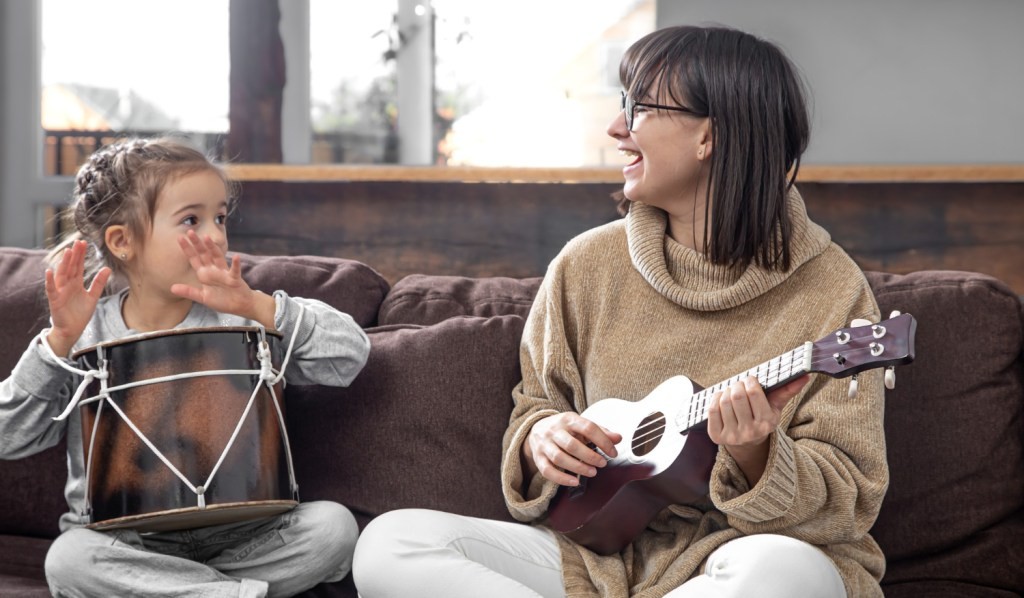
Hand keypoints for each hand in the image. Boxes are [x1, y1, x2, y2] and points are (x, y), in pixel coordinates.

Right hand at [44, 240, 110, 355]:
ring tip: (67, 252)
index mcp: (76, 283)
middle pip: (71, 267)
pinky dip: (50, 280)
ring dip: (64, 263)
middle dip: (74, 255)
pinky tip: (50, 271)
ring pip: (62, 274)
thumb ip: (99, 283)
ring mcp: (60, 291)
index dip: (81, 255)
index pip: (79, 266)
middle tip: (78, 242)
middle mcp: (67, 285)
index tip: (84, 243)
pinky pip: (51, 289)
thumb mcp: (93, 297)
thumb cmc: (80, 314)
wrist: (72, 330)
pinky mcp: (55, 300)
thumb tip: (107, 268)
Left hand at [171, 231, 273, 325]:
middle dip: (197, 243)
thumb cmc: (222, 300)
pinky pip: (235, 270)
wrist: (239, 305)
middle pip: (204, 254)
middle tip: (190, 232)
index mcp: (204, 274)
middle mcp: (213, 270)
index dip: (187, 249)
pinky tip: (236, 257)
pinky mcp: (234, 279)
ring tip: (207, 238)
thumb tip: (171, 288)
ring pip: (217, 257)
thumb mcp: (203, 297)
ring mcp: (224, 273)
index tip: (180, 238)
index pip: (194, 259)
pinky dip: (236, 264)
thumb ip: (189, 292)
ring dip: (213, 248)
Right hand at [523, 412, 621, 486]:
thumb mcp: (581, 425)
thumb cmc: (564, 429)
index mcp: (568, 419)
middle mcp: (554, 431)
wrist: (536, 429)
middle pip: (572, 445)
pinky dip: (561, 478)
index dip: (603, 441)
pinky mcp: (538, 458)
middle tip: (602, 463)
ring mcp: (544, 444)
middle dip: (590, 456)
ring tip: (592, 472)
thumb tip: (618, 438)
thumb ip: (600, 431)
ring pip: (559, 458)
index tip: (613, 452)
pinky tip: (574, 482)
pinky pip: (547, 471)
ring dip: (578, 468)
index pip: (588, 428)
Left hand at [707, 374, 808, 483]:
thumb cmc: (762, 418)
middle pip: (738, 396)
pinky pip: (712, 410)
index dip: (750, 381)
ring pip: (724, 401)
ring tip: (731, 391)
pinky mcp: (717, 437)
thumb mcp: (776, 407)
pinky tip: (721, 398)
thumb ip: (787, 391)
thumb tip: (804, 376)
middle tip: (739, 384)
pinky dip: (715, 399)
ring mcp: (732, 436)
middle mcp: (750, 432)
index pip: (754, 393)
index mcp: (766, 423)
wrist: (748, 443)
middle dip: (737, 385)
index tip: (750, 379)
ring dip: (726, 391)